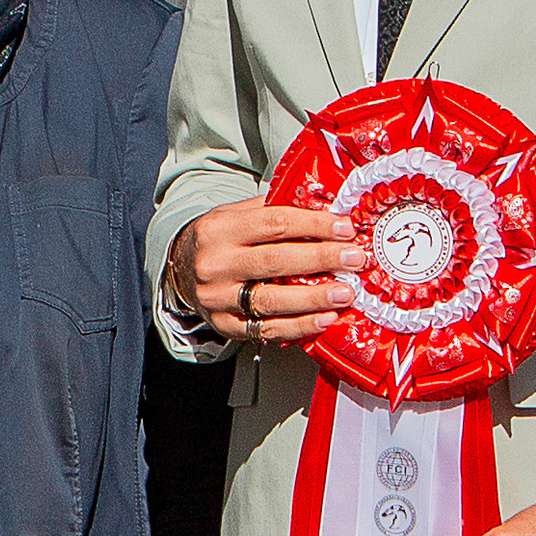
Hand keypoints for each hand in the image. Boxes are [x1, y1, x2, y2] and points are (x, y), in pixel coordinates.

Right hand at [170, 199, 364, 343]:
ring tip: (345, 293)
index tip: (344, 229)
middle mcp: (215, 264)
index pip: (274, 223)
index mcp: (219, 229)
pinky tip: (323, 319)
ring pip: (270, 300)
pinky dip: (299, 326)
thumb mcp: (236, 215)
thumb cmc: (219, 240)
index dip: (313, 226)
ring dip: (314, 298)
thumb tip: (326, 205)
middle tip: (353, 260)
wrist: (181, 271)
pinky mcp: (225, 326)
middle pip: (275, 261)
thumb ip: (274, 210)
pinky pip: (266, 330)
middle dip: (320, 260)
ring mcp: (217, 298)